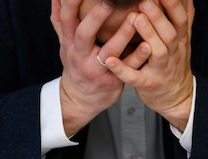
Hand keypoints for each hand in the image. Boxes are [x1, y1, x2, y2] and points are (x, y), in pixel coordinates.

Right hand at [50, 0, 150, 135]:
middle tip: (109, 1)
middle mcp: (80, 56)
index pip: (67, 19)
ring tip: (136, 17)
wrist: (80, 100)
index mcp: (69, 43)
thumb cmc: (76, 65)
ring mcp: (97, 69)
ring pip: (110, 52)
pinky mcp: (113, 80)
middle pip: (84, 34)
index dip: (72, 3)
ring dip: (123, 34)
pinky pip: (127, 69)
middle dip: (96, 18)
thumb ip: (60, 19)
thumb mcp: (65, 43)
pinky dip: (138, 57)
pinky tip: (148, 45)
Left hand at [101, 0, 194, 131]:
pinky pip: (134, 77)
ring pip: (157, 52)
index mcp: (179, 42)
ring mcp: (160, 70)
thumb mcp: (183, 43)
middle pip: (170, 34)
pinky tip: (110, 60)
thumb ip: (183, 20)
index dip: (173, 5)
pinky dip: (122, 69)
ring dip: (148, 35)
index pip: (180, 20)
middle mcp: (172, 54)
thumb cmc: (174, 66)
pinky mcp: (147, 84)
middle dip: (158, 17)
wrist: (176, 99)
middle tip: (145, 1)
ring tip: (136, 18)